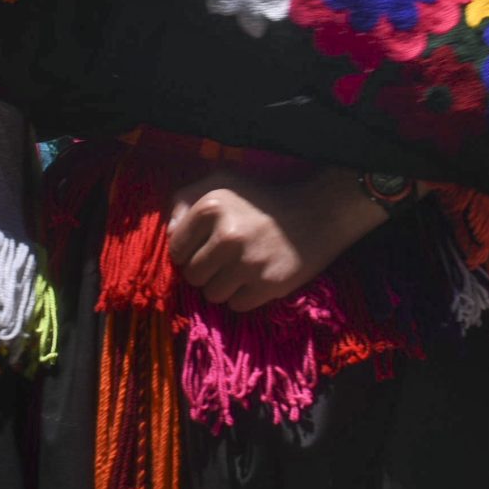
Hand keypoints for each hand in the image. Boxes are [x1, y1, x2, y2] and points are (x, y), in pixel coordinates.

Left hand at [167, 167, 387, 312]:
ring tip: (243, 268)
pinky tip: (258, 277)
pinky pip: (236, 305)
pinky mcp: (268, 285)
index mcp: (211, 206)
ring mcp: (248, 263)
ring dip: (225, 286)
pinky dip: (245, 296)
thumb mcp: (222, 183)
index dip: (190, 250)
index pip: (176, 249)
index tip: (209, 245)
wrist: (318, 212)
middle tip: (228, 258)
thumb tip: (170, 233)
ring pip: (212, 294)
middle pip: (192, 275)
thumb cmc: (263, 199)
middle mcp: (227, 235)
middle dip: (207, 270)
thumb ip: (186, 199)